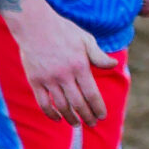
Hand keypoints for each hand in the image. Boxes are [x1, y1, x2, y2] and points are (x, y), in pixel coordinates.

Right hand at [0, 0, 113, 125]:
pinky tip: (57, 118)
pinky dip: (51, 114)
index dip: (98, 108)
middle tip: (93, 123)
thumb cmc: (63, 30)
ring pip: (62, 106)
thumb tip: (114, 65)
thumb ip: (98, 55)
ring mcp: (48, 79)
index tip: (102, 116)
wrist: (34, 24)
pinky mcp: (35, 81)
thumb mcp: (85, 39)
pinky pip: (43, 103)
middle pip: (78, 103)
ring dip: (71, 118)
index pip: (92, 94)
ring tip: (77, 124)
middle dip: (87, 116)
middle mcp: (65, 75)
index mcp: (80, 66)